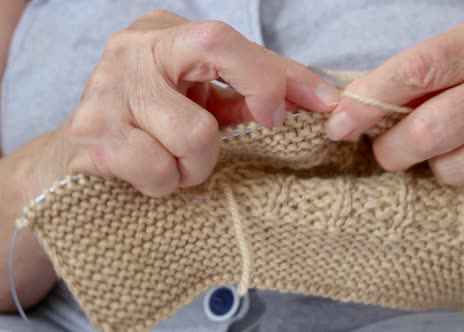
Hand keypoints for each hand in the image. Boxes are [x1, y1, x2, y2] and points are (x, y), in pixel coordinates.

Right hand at [52, 10, 339, 196]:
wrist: (85, 155)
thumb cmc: (155, 125)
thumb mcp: (205, 98)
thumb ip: (256, 91)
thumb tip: (325, 101)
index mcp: (165, 34)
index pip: (229, 38)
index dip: (277, 73)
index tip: (320, 105)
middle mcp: (133, 48)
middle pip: (214, 49)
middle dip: (250, 99)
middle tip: (243, 131)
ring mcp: (106, 88)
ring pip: (195, 134)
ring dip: (197, 164)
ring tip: (175, 162)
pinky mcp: (91, 135)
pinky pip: (160, 169)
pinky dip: (166, 183)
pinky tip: (150, 176)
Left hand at [327, 15, 463, 204]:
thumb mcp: (459, 53)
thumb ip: (410, 78)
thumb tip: (347, 116)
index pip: (415, 71)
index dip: (369, 102)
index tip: (338, 125)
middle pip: (429, 131)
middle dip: (392, 149)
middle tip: (386, 149)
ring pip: (450, 171)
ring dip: (435, 165)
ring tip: (452, 145)